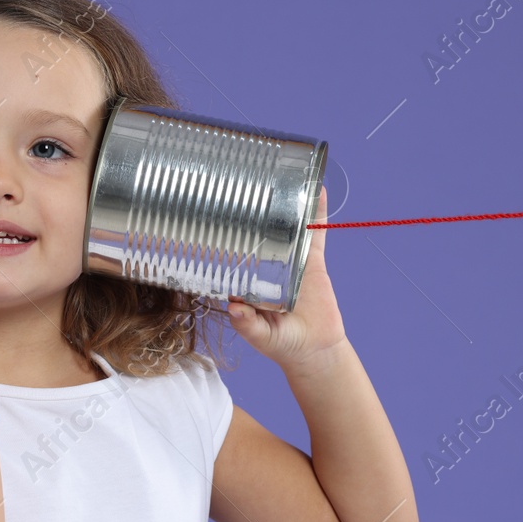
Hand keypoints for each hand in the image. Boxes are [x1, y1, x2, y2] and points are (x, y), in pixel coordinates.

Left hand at [225, 184, 347, 373]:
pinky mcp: (313, 261)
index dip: (217, 230)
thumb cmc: (280, 343)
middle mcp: (265, 263)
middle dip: (246, 206)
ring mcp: (290, 259)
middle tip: (236, 178)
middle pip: (254, 229)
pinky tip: (316, 190)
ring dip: (283, 200)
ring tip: (280, 172)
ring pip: (285, 225)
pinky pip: (315, 233)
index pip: (229, 249)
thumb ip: (247, 326)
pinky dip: (316, 212)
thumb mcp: (261, 337)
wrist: (314, 349)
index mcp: (247, 278)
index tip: (206, 208)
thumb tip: (234, 309)